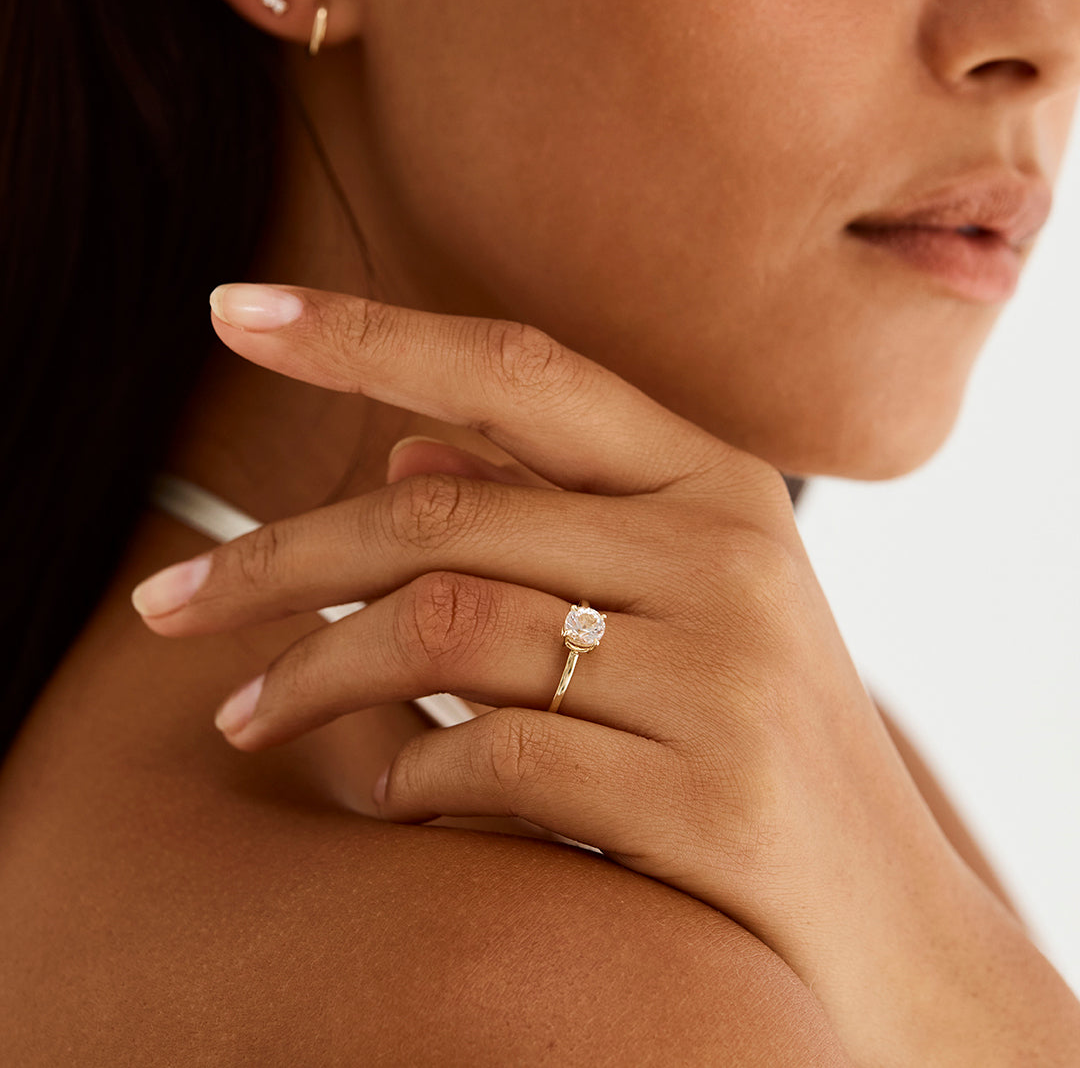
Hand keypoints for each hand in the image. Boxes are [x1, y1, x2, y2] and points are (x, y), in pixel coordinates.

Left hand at [133, 283, 974, 1043]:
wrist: (887, 921)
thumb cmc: (751, 733)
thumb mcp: (678, 598)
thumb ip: (548, 511)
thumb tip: (406, 441)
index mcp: (714, 479)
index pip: (520, 367)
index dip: (371, 334)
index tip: (236, 312)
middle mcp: (726, 552)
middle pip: (440, 509)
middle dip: (275, 558)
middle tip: (162, 602)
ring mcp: (723, 673)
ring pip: (443, 627)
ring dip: (310, 676)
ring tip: (241, 716)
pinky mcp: (703, 799)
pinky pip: (484, 758)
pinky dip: (402, 776)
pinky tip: (387, 795)